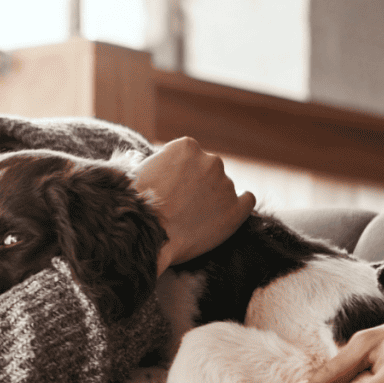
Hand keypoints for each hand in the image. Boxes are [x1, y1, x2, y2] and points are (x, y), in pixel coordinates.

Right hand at [130, 137, 255, 274]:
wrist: (148, 236)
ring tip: (193, 216)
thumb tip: (145, 160)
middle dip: (197, 182)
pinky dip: (240, 204)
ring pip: (223, 186)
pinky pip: (247, 200)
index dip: (178, 171)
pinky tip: (226, 212)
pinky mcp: (237, 209)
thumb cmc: (137, 205)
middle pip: (208, 168)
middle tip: (181, 202)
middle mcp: (211, 160)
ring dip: (213, 197)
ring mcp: (226, 185)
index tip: (170, 185)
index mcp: (187, 146)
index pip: (188, 155)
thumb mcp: (136, 171)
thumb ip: (153, 161)